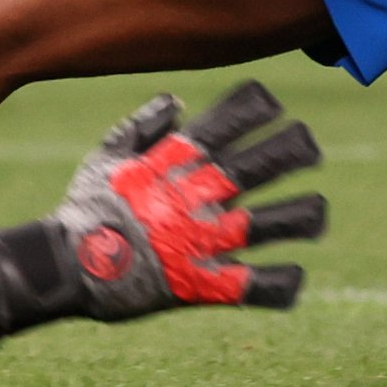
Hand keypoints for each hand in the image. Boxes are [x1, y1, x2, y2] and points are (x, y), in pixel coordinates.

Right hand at [0, 84, 325, 343]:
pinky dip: (282, 283)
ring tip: (317, 213)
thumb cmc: (84, 207)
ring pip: (272, 222)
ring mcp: (205, 240)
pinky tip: (295, 276)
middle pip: (265, 163)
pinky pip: (257, 286)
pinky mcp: (205, 284)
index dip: (259, 107)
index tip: (274, 107)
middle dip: (295, 150)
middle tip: (309, 148)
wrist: (69, 266)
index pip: (231, 119)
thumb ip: (142, 126)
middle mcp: (199, 195)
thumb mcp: (106, 155)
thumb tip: (177, 101)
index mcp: (177, 161)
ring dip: (303, 215)